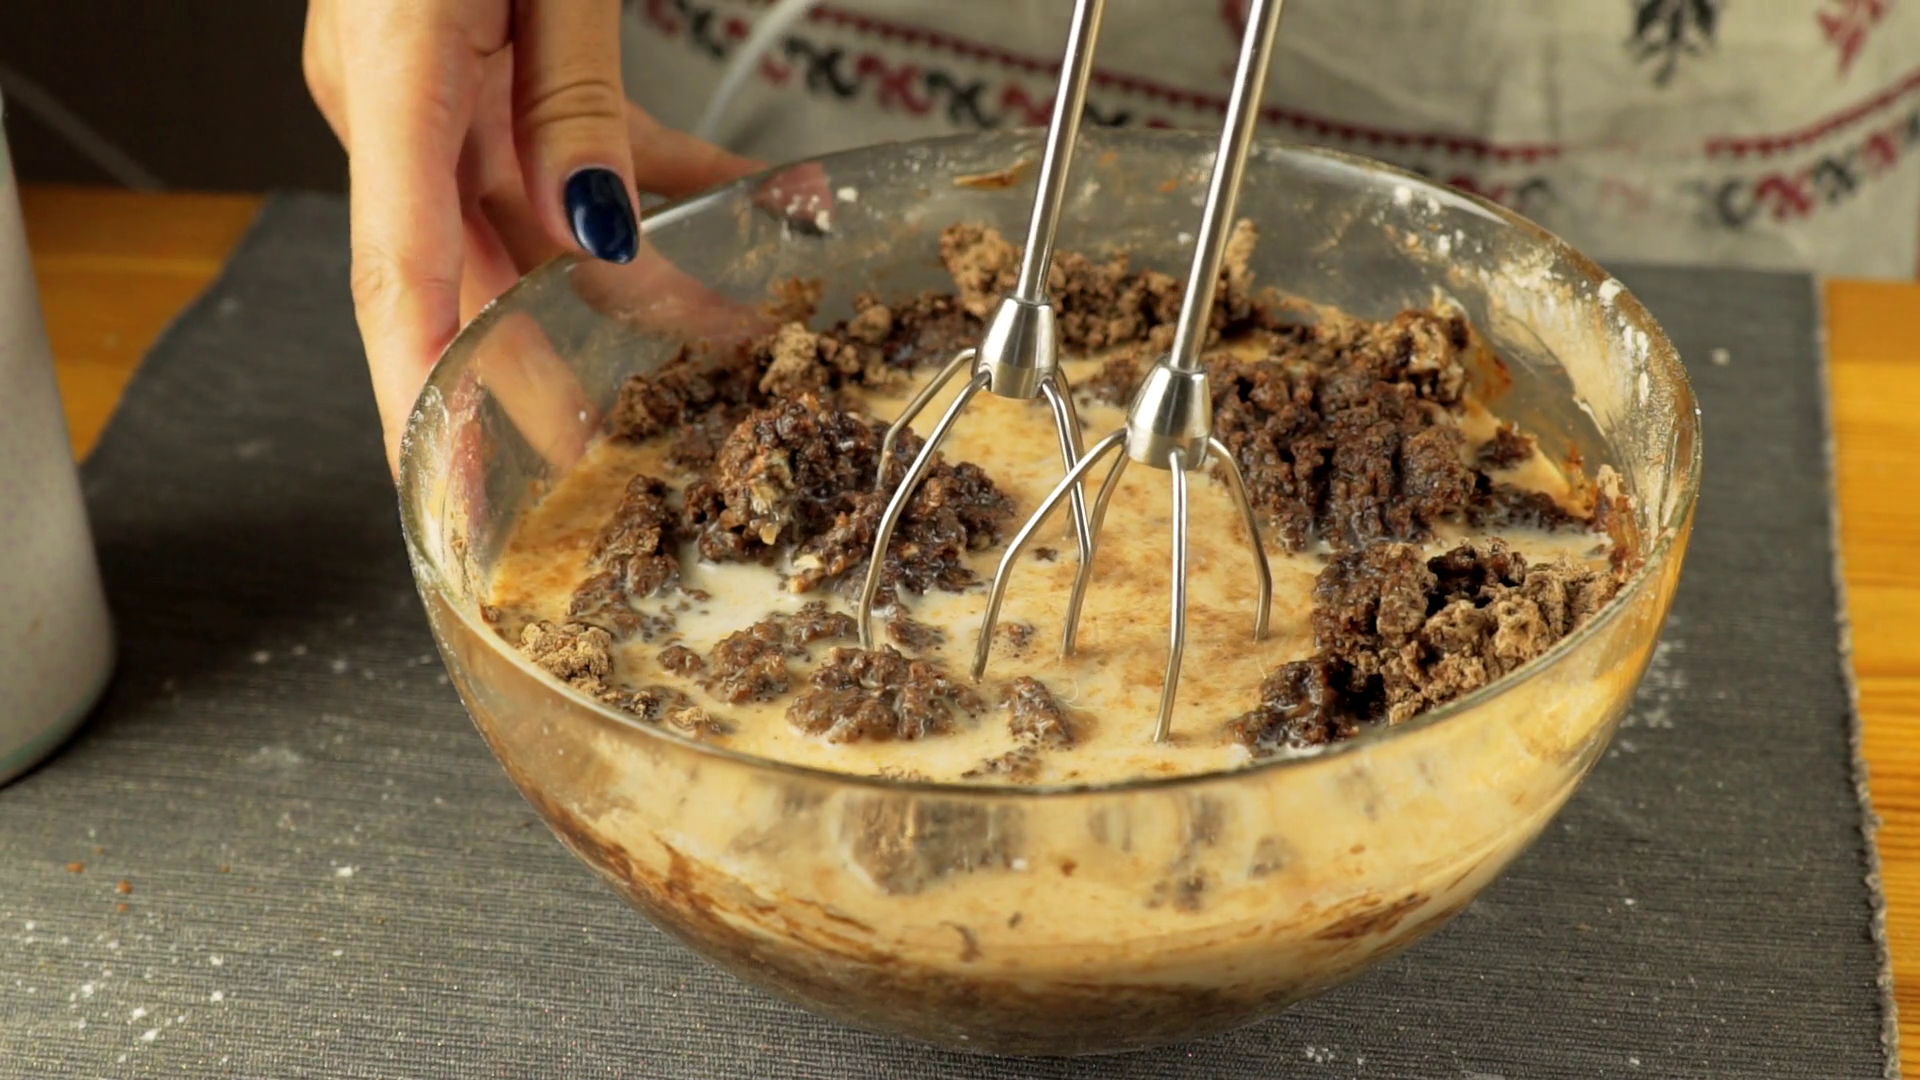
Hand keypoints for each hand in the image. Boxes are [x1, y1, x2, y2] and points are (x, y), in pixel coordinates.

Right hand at [302, 0, 760, 474]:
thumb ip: (572, 99)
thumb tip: (594, 231)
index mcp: (390, 78)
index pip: (399, 277)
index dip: (425, 398)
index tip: (453, 495)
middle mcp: (400, 99)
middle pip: (472, 277)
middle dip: (550, 380)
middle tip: (622, 457)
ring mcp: (443, 83)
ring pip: (538, 224)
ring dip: (637, 279)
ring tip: (726, 331)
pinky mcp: (494, 58)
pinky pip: (585, 142)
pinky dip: (662, 181)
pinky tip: (745, 202)